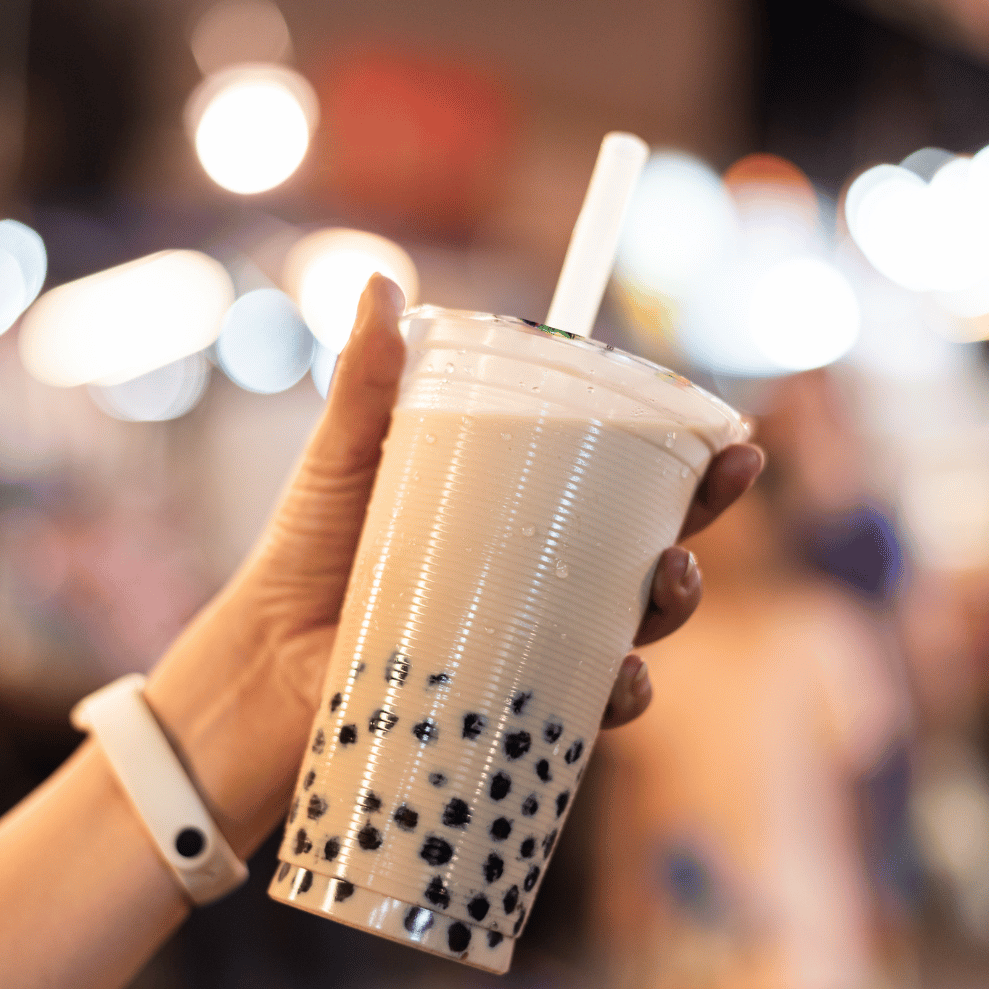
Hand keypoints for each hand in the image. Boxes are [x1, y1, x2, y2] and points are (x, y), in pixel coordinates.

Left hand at [146, 275, 762, 857]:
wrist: (262, 660)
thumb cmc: (308, 550)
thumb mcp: (344, 457)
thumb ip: (367, 381)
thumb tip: (380, 282)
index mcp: (517, 511)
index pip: (618, 478)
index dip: (683, 458)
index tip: (727, 429)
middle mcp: (539, 579)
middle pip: (647, 548)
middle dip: (703, 519)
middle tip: (721, 484)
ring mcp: (531, 644)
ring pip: (634, 627)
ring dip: (674, 604)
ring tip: (669, 578)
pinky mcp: (510, 704)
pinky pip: (584, 706)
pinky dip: (616, 696)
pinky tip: (621, 678)